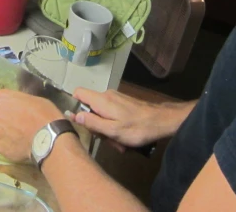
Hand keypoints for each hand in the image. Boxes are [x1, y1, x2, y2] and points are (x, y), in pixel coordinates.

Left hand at [0, 89, 64, 161]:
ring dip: (5, 134)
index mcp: (0, 98)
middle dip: (3, 120)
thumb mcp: (33, 99)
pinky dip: (9, 146)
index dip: (8, 107)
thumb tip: (18, 106)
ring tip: (20, 137)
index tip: (16, 111)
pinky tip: (20, 146)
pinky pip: (2, 145)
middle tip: (18, 125)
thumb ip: (19, 101)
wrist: (48, 137)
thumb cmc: (43, 114)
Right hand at [70, 88, 191, 148]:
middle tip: (106, 139)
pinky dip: (114, 126)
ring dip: (106, 129)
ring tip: (119, 142)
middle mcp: (106, 95)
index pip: (78, 93)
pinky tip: (124, 137)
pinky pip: (111, 114)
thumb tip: (74, 115)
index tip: (79, 122)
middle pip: (90, 108)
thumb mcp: (112, 130)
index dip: (74, 106)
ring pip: (101, 113)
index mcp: (101, 100)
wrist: (161, 121)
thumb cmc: (136, 128)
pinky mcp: (123, 103)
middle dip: (95, 125)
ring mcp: (116, 99)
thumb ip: (92, 122)